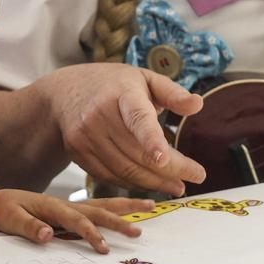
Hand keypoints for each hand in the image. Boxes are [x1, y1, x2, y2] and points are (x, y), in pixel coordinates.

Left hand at [0, 189, 152, 253]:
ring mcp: (72, 205)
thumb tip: (47, 235)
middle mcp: (67, 203)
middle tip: (139, 231)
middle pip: (98, 209)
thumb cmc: (5, 210)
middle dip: (119, 219)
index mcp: (53, 206)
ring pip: (104, 204)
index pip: (76, 220)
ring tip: (151, 206)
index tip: (104, 248)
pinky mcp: (72, 210)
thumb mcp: (9, 218)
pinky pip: (98, 208)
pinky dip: (117, 208)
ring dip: (126, 206)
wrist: (0, 201)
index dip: (90, 233)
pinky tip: (132, 211)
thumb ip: (28, 227)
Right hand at [42, 64, 205, 195]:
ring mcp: (85, 135)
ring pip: (125, 169)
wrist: (65, 92)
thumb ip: (172, 92)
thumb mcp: (143, 78)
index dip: (150, 139)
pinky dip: (132, 184)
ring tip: (177, 185)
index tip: (165, 158)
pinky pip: (109, 175)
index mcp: (121, 93)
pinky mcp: (77, 151)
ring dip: (154, 182)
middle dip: (170, 170)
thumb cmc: (113, 84)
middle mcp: (99, 114)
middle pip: (137, 152)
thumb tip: (198, 104)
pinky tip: (150, 183)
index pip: (137, 118)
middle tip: (195, 177)